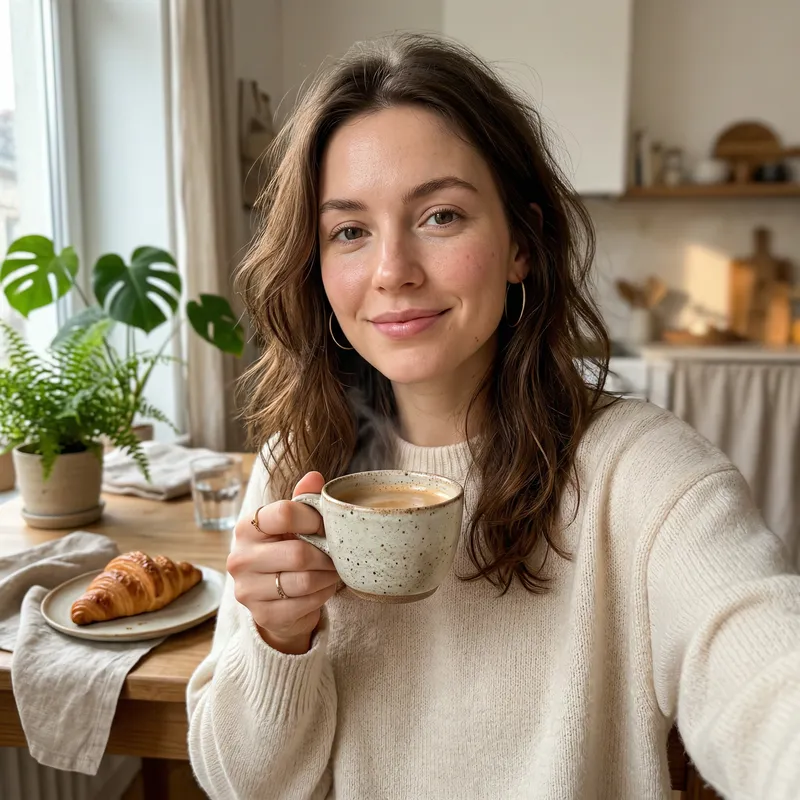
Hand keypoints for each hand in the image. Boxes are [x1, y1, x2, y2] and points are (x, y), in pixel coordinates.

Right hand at [228, 472, 338, 654]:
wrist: (275, 600)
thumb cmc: (285, 551)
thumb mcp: (292, 524)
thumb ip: (303, 500)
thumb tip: (315, 476)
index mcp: (246, 527)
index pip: (284, 513)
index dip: (314, 519)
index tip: (326, 526)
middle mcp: (240, 558)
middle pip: (298, 553)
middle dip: (326, 555)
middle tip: (336, 555)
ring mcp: (247, 590)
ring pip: (304, 581)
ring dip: (327, 576)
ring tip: (332, 571)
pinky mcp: (262, 615)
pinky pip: (305, 604)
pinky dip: (322, 595)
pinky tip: (322, 588)